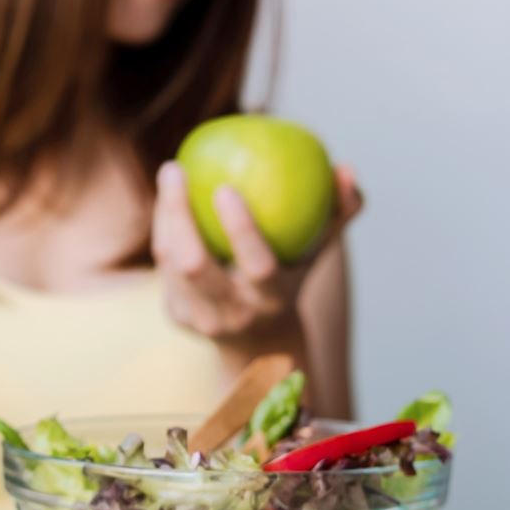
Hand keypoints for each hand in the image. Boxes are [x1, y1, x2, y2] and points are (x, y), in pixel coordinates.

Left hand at [151, 161, 361, 350]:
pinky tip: (167, 196)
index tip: (226, 187)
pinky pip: (163, 265)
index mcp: (271, 300)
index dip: (240, 229)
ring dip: (166, 214)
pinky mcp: (176, 316)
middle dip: (180, 214)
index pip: (257, 266)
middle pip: (194, 265)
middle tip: (177, 167)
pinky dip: (163, 228)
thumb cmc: (293, 276)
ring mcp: (200, 319)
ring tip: (172, 172)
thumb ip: (339, 212)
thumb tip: (346, 169)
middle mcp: (233, 314)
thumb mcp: (319, 252)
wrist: (259, 342)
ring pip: (171, 262)